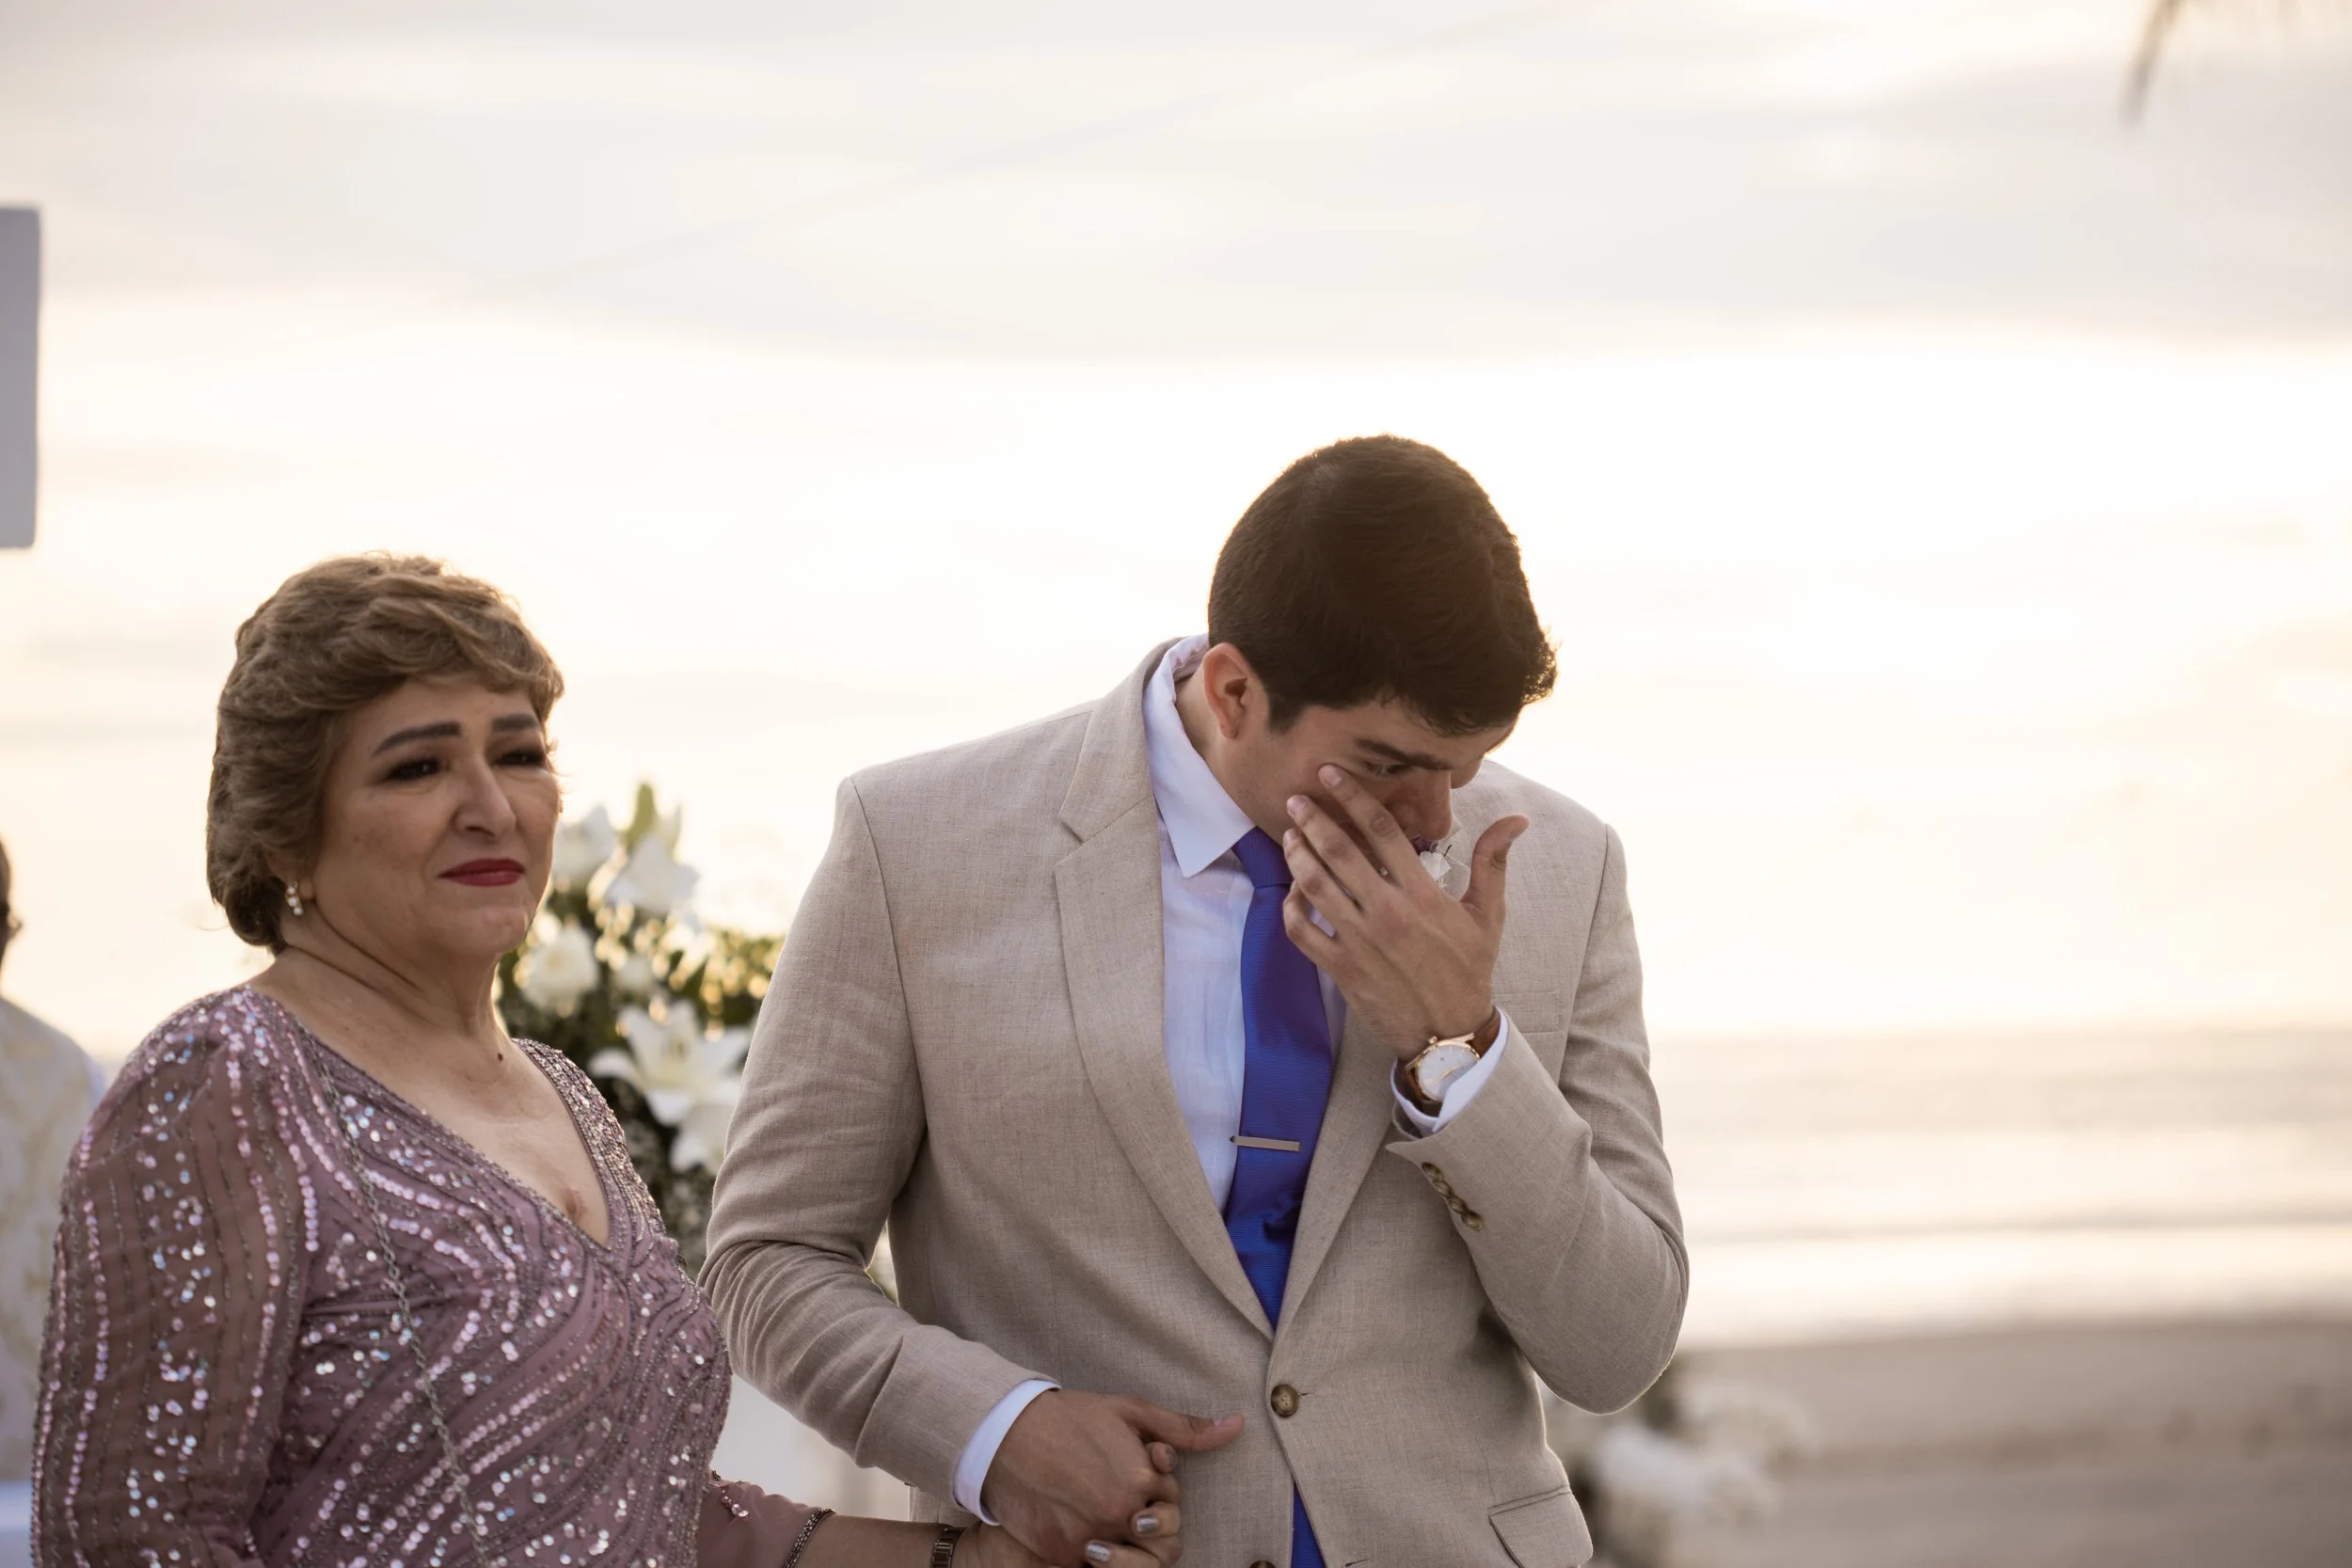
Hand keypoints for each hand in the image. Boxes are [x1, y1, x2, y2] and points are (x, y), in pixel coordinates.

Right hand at [983, 1391, 1239, 1564]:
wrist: (1005, 1432)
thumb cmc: (1071, 1416)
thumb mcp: (1130, 1411)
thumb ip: (1184, 1428)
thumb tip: (1236, 1425)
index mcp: (1141, 1480)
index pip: (1172, 1506)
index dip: (1158, 1493)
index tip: (1134, 1476)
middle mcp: (1121, 1514)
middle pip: (1163, 1548)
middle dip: (1153, 1532)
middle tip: (1129, 1512)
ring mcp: (1091, 1539)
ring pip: (1132, 1566)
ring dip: (1128, 1554)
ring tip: (1108, 1530)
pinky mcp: (1063, 1555)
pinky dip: (1093, 1560)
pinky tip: (1082, 1532)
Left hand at [1282, 764, 1527, 1061]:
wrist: (1449, 1031)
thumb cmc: (1468, 969)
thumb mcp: (1488, 915)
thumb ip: (1493, 862)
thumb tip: (1518, 820)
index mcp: (1422, 894)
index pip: (1382, 831)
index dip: (1353, 797)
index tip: (1330, 775)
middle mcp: (1387, 912)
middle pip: (1340, 851)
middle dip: (1313, 819)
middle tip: (1295, 799)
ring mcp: (1360, 941)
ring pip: (1316, 886)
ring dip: (1298, 856)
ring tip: (1289, 835)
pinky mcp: (1342, 967)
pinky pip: (1303, 931)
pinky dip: (1291, 907)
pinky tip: (1293, 890)